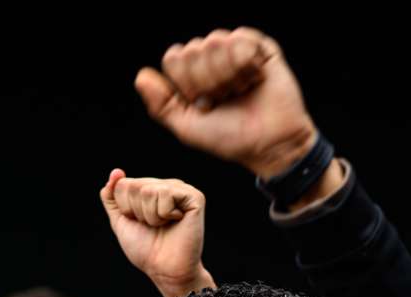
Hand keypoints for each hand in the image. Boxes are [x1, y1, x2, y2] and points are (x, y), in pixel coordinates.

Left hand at [99, 170, 213, 296]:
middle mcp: (167, 185)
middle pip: (134, 186)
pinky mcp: (195, 197)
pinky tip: (177, 221)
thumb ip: (112, 196)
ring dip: (151, 216)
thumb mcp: (121, 221)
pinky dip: (165, 214)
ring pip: (149, 190)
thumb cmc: (146, 248)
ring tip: (164, 225)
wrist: (165, 269)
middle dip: (137, 212)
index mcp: (151, 189)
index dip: (125, 209)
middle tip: (153, 226)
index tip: (140, 223)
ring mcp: (181, 190)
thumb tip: (115, 172)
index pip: (123, 184)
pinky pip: (166, 194)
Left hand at [135, 28, 322, 181]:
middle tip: (225, 100)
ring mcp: (235, 50)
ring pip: (215, 41)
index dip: (186, 83)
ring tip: (241, 91)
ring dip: (227, 75)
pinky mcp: (260, 47)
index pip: (174, 58)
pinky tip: (255, 79)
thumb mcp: (188, 128)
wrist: (270, 144)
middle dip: (207, 81)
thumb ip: (161, 104)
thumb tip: (141, 76)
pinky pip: (241, 39)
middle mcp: (212, 59)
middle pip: (193, 50)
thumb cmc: (230, 138)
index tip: (203, 105)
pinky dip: (246, 65)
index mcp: (192, 74)